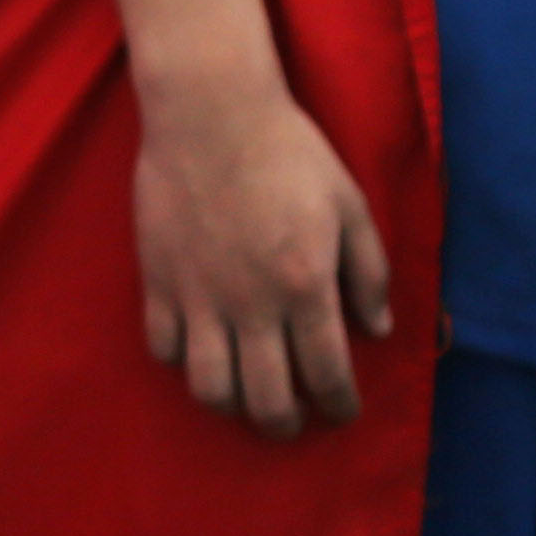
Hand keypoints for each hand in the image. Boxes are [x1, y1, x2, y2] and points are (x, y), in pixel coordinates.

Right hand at [132, 77, 392, 435]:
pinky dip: (182, 360)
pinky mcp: (159, 280)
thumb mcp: (350, 206)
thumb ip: (369, 273)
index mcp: (306, 288)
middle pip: (268, 401)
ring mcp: (200, 296)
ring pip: (210, 388)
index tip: (341, 411)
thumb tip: (376, 331)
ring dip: (232, 405)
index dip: (340, 406)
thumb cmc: (289, 152)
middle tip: (293, 418)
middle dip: (287, 424)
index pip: (328, 377)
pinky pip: (163, 348)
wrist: (211, 111)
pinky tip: (199, 347)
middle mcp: (252, 304)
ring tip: (243, 395)